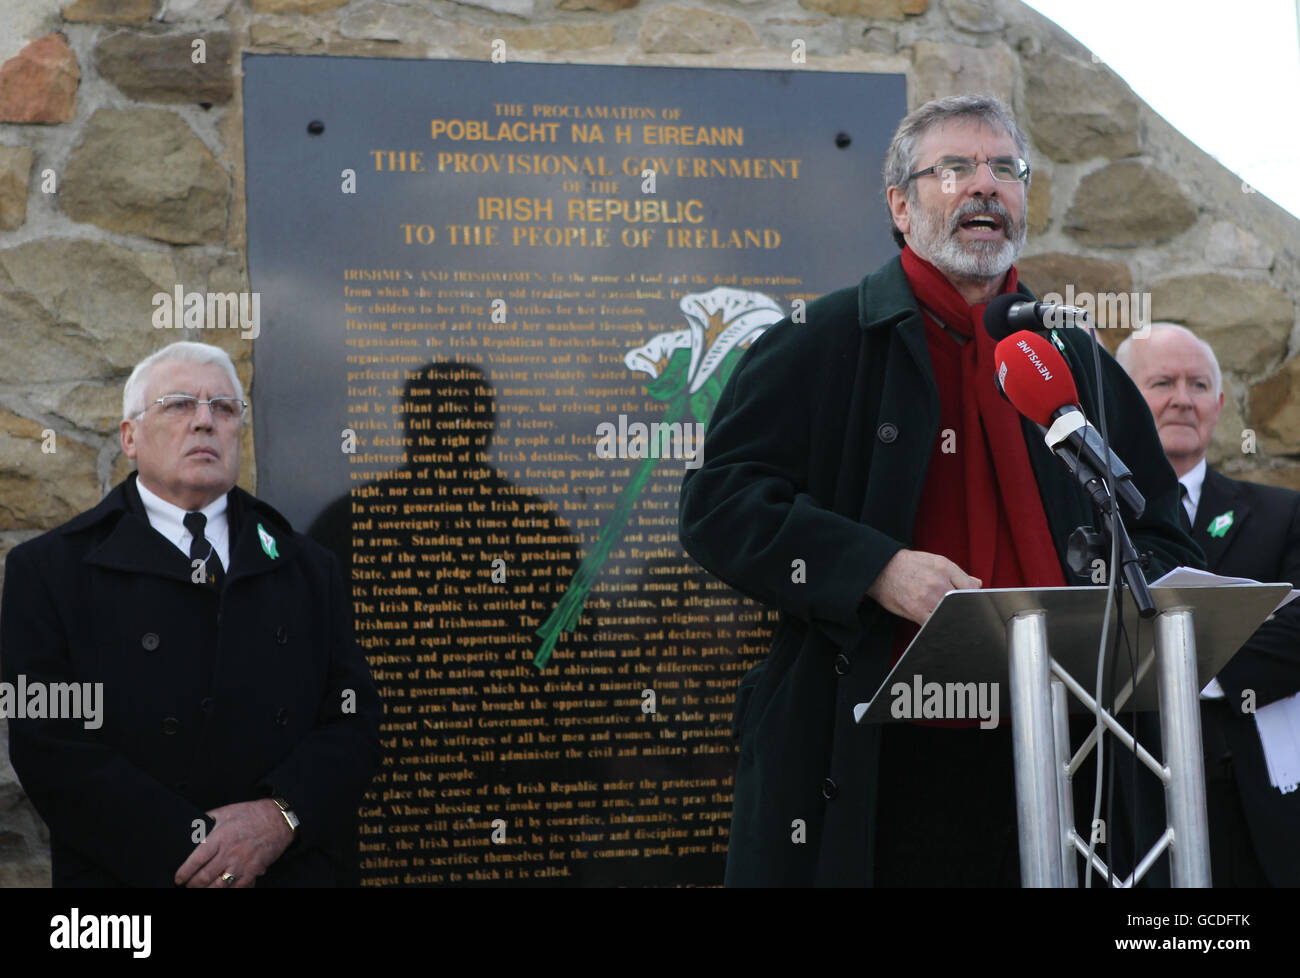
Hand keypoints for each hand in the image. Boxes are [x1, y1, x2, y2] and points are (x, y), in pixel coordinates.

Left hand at [174, 799, 294, 887]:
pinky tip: (221, 889)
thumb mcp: (226, 811)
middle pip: (204, 877)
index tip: (178, 878)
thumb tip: (190, 828)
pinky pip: (237, 888)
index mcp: (220, 837)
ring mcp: (241, 864)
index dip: (184, 873)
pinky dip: (227, 891)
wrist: (278, 820)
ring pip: (218, 886)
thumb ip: (207, 820)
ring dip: (206, 890)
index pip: (196, 860)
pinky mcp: (253, 871)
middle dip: (192, 885)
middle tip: (187, 886)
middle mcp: (229, 853)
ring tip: (200, 890)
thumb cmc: (251, 814)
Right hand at [866, 549, 981, 625]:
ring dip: (952, 618)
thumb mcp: (934, 561)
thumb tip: (977, 584)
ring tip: (949, 618)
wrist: (880, 568)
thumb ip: (958, 573)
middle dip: (965, 609)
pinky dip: (939, 626)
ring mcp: (927, 597)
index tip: (973, 603)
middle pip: (962, 602)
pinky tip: (939, 625)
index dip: (974, 597)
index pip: (970, 587)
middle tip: (962, 613)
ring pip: (950, 614)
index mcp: (944, 567)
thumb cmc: (908, 565)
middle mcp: (938, 581)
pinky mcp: (916, 611)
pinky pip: (934, 624)